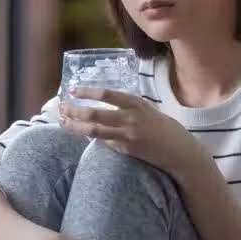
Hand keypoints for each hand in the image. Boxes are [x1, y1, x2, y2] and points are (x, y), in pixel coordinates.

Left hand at [59, 88, 198, 177]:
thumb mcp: (145, 110)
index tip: (73, 89)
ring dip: (76, 126)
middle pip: (96, 114)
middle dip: (75, 111)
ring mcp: (127, 136)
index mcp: (136, 103)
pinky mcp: (126, 150)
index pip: (107, 94)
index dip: (88, 92)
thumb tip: (101, 104)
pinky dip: (91, 137)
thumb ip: (126, 107)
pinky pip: (104, 142)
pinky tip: (81, 133)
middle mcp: (131, 118)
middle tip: (62, 108)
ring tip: (63, 122)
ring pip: (95, 131)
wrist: (178, 150)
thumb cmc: (161, 127)